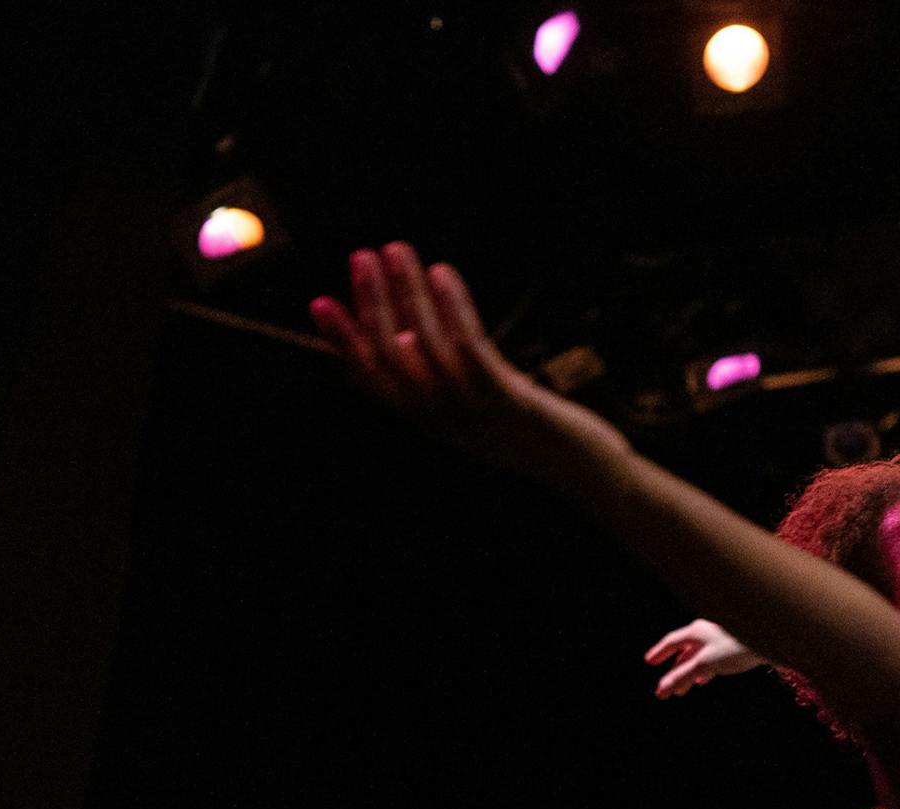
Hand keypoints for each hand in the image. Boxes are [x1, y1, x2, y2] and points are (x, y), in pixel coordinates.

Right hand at [310, 244, 596, 465]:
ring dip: (408, 293)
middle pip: (391, 356)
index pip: (372, 378)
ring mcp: (473, 411)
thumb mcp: (471, 405)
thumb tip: (399, 338)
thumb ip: (434, 378)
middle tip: (362, 255)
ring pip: (426, 345)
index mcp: (427, 419)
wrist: (579, 467)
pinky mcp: (507, 400)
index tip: (319, 302)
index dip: (343, 341)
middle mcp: (440, 418)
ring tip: (397, 251)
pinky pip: (471, 349)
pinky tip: (443, 275)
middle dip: (372, 303)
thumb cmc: (526, 430)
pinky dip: (452, 309)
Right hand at [644, 619, 763, 697]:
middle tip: (665, 689)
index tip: (649, 662)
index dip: (659, 653)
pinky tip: (703, 680)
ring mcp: (718, 641)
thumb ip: (683, 676)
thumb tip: (662, 688)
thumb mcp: (705, 664)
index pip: (671, 642)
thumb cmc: (736, 648)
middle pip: (683, 654)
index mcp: (696, 632)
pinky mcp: (730, 649)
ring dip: (688, 675)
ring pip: (697, 658)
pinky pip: (710, 660)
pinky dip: (703, 671)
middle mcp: (705, 634)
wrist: (768, 642)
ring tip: (682, 690)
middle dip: (674, 672)